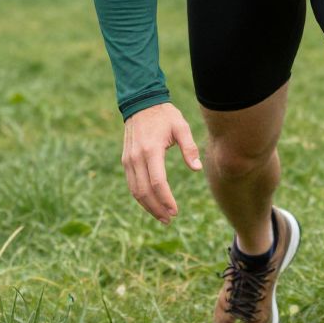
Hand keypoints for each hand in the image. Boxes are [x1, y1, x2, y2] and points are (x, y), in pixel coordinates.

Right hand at [121, 102, 202, 223]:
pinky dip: (141, 197)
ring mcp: (129, 160)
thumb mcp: (181, 126)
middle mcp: (137, 157)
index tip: (176, 210)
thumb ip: (189, 147)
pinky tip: (152, 204)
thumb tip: (197, 168)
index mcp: (151, 150)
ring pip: (135, 191)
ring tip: (162, 216)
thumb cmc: (164, 115)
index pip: (158, 182)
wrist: (141, 103)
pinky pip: (132, 184)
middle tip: (170, 219)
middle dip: (157, 208)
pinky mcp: (126, 160)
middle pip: (145, 191)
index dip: (166, 199)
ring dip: (148, 206)